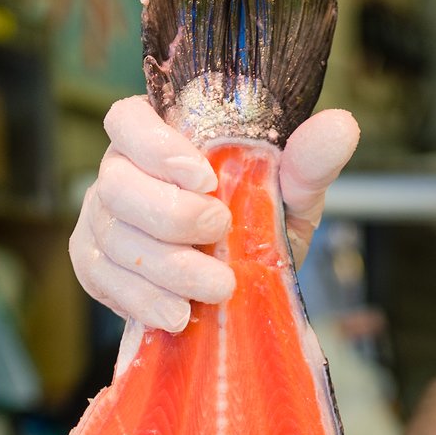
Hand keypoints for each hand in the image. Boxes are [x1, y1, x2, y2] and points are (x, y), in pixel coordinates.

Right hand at [68, 97, 359, 331]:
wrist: (239, 290)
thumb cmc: (257, 228)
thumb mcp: (290, 197)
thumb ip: (307, 163)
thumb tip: (341, 127)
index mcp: (160, 137)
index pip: (128, 120)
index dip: (156, 147)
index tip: (203, 179)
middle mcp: (120, 171)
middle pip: (116, 184)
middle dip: (170, 216)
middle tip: (219, 236)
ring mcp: (101, 219)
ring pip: (112, 237)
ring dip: (166, 268)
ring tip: (215, 290)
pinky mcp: (94, 265)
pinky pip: (99, 278)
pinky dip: (141, 299)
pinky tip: (177, 315)